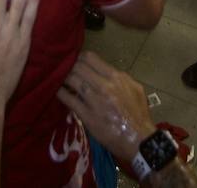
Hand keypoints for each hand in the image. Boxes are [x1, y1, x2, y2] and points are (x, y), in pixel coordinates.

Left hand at [56, 51, 155, 165]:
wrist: (139, 139)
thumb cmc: (139, 113)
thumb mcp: (135, 88)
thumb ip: (120, 77)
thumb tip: (104, 71)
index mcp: (116, 77)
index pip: (90, 58)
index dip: (80, 57)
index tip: (76, 61)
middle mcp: (104, 86)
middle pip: (78, 67)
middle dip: (70, 67)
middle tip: (66, 70)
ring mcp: (95, 101)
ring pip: (72, 80)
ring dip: (64, 79)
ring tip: (60, 80)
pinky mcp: (87, 116)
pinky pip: (68, 100)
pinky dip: (61, 93)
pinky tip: (58, 91)